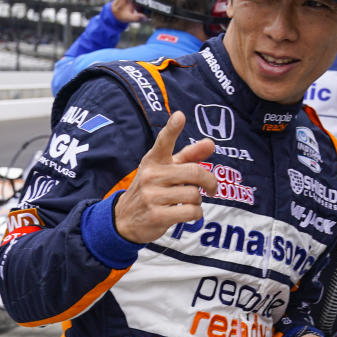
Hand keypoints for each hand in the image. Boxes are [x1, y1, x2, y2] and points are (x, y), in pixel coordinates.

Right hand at [114, 111, 216, 242]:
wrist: (124, 220)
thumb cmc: (153, 190)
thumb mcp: (167, 170)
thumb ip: (189, 156)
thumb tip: (210, 143)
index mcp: (154, 160)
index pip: (164, 141)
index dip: (173, 128)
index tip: (180, 116)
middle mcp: (151, 175)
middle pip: (194, 172)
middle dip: (209, 182)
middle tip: (211, 188)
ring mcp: (152, 196)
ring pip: (194, 194)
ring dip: (198, 201)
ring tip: (188, 202)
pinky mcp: (157, 216)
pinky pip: (191, 212)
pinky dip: (196, 214)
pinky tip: (188, 214)